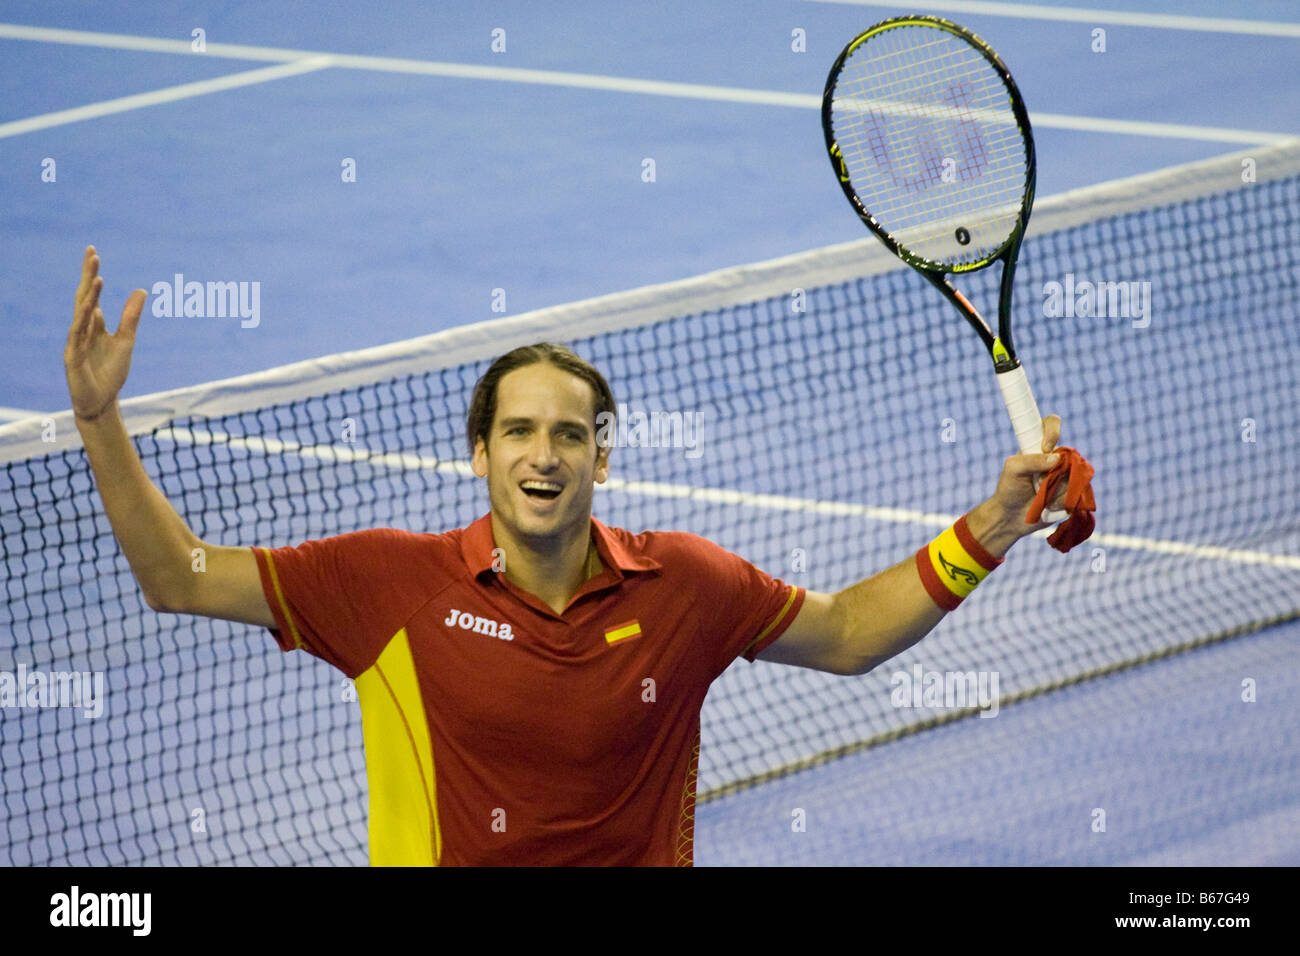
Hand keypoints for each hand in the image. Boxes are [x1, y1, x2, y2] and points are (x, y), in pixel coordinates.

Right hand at [65, 246, 146, 421]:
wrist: (101, 401)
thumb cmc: (111, 372)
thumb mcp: (126, 341)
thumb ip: (131, 317)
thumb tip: (140, 290)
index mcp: (93, 324)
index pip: (92, 294)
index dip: (92, 274)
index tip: (94, 253)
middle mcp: (81, 329)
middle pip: (84, 297)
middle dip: (88, 276)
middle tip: (92, 253)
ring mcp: (75, 342)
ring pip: (81, 313)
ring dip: (90, 295)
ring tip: (98, 275)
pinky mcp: (73, 357)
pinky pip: (78, 335)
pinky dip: (83, 320)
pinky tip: (90, 306)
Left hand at [967, 415, 1068, 553]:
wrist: (1012, 518)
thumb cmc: (1009, 489)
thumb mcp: (1012, 470)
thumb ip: (1030, 460)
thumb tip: (1056, 458)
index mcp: (1038, 445)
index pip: (1051, 424)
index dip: (1052, 431)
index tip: (1045, 447)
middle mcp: (1055, 457)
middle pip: (1069, 453)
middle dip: (1054, 471)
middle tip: (1039, 482)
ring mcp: (1066, 474)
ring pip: (1074, 474)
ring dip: (1055, 488)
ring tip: (1041, 496)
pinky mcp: (1072, 492)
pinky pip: (1076, 492)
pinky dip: (1060, 500)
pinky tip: (1048, 506)